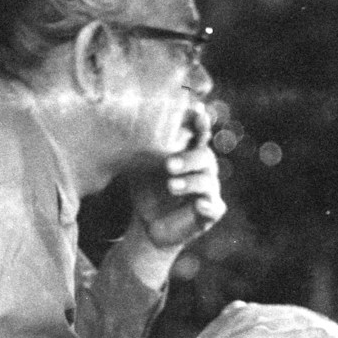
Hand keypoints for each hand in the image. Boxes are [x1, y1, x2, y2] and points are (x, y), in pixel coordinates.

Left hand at [129, 105, 223, 252]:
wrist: (147, 226)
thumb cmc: (147, 191)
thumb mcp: (140, 168)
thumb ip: (139, 149)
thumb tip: (123, 127)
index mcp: (189, 153)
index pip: (199, 134)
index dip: (200, 122)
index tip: (195, 111)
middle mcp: (204, 169)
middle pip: (205, 156)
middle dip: (188, 159)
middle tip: (168, 165)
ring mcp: (210, 190)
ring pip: (208, 181)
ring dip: (190, 182)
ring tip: (171, 186)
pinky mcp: (211, 212)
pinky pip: (215, 207)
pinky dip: (208, 205)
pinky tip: (199, 204)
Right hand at [187, 299, 337, 337]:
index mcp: (237, 312)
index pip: (277, 311)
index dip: (298, 318)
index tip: (312, 326)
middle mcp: (249, 312)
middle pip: (292, 313)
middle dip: (315, 322)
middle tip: (333, 332)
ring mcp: (257, 324)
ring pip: (300, 321)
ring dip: (323, 329)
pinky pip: (302, 334)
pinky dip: (322, 336)